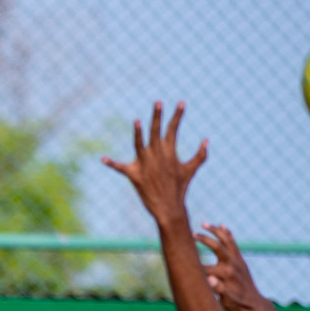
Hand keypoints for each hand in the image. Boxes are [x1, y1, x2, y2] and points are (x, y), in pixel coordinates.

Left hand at [102, 102, 207, 228]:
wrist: (169, 208)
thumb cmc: (180, 188)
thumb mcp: (191, 169)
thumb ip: (200, 155)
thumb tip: (206, 140)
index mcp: (170, 153)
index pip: (173, 130)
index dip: (177, 115)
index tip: (180, 103)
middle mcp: (157, 156)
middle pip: (156, 132)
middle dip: (157, 117)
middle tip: (158, 102)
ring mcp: (145, 165)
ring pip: (139, 145)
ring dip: (138, 133)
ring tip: (137, 121)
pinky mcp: (134, 176)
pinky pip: (121, 168)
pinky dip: (112, 164)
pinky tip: (103, 159)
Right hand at [194, 224, 266, 310]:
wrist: (254, 304)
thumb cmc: (237, 304)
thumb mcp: (227, 300)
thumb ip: (218, 288)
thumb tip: (210, 280)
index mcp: (225, 274)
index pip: (204, 267)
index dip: (192, 266)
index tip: (180, 262)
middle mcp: (232, 264)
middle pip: (216, 246)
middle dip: (203, 239)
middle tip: (192, 235)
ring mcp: (237, 260)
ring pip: (225, 240)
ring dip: (215, 230)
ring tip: (204, 223)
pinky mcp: (240, 260)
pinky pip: (233, 243)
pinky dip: (227, 233)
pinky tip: (222, 226)